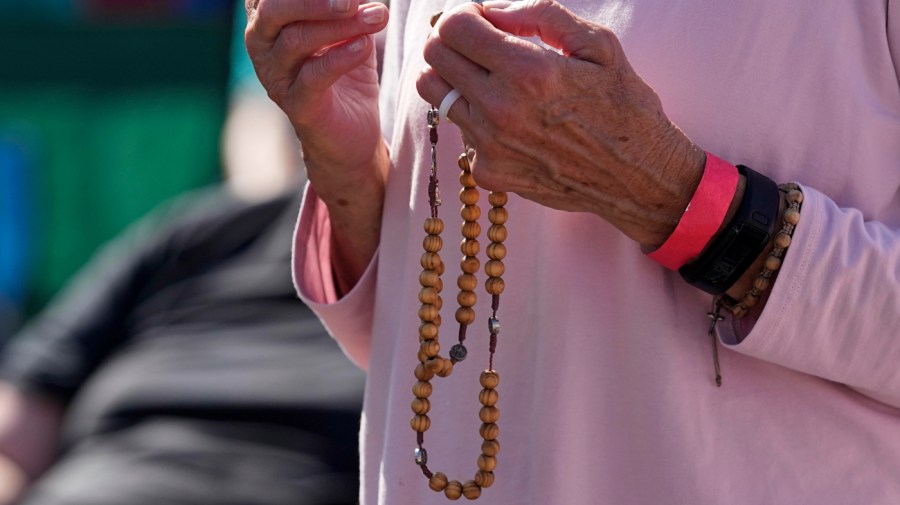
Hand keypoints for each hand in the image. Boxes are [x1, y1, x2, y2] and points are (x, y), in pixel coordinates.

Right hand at [245, 0, 389, 174]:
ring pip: (296, 41)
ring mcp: (275, 77)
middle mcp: (261, 44)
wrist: (352, 132)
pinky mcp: (296, 105)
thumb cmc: (346, 72)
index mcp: (269, 19)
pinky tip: (364, 45)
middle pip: (274, 9)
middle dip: (315, 0)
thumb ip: (350, 6)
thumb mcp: (350, 29)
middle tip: (352, 0)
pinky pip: (313, 76)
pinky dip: (341, 57)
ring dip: (340, 26)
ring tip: (375, 17)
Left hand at [416, 0, 705, 247]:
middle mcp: (501, 111)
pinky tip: (510, 119)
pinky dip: (477, 119)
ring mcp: (490, 146)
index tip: (477, 16)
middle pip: (433, 59)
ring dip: (455, 77)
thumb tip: (491, 9)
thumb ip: (540, 15)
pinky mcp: (490, 172)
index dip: (460, 14)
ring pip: (437, 95)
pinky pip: (462, 133)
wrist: (638, 177)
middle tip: (477, 41)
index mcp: (528, 72)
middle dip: (450, 40)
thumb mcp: (598, 45)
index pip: (452, 29)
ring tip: (488, 77)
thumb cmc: (625, 106)